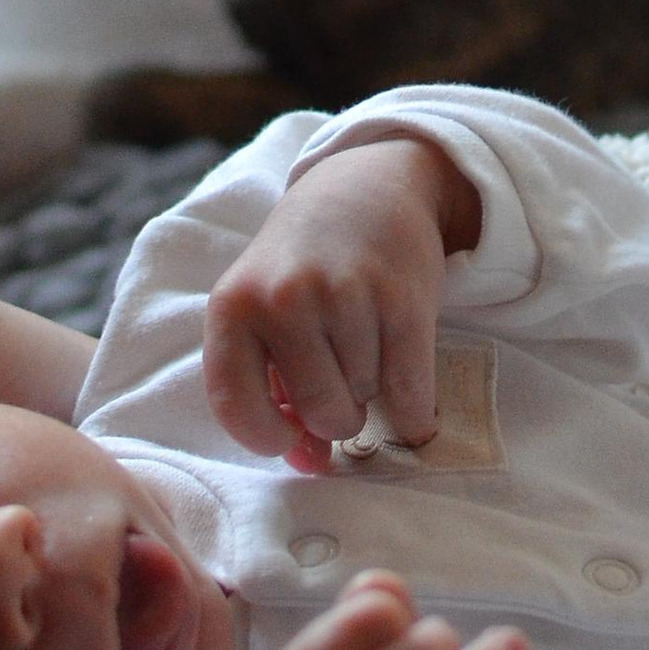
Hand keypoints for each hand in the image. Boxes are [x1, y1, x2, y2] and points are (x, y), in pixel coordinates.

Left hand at [204, 135, 482, 470]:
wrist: (364, 188)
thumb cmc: (302, 266)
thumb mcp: (263, 308)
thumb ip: (269, 385)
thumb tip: (311, 461)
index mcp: (233, 307)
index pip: (236, 407)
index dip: (267, 438)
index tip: (289, 437)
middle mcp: (284, 299)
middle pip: (320, 411)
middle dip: (335, 414)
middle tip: (341, 381)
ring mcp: (345, 295)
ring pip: (367, 400)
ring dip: (372, 391)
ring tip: (366, 347)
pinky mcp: (403, 297)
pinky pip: (412, 393)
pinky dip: (415, 413)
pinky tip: (410, 404)